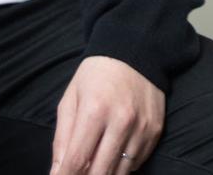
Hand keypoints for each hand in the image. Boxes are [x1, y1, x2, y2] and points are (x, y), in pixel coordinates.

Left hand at [51, 55, 164, 173]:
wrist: (137, 51)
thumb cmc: (96, 76)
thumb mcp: (71, 99)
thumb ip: (61, 138)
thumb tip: (57, 173)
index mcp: (95, 111)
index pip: (77, 160)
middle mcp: (121, 121)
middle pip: (100, 172)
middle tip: (78, 173)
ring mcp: (141, 128)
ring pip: (120, 173)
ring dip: (105, 174)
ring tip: (95, 165)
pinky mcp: (155, 131)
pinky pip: (136, 163)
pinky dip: (122, 166)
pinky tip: (113, 155)